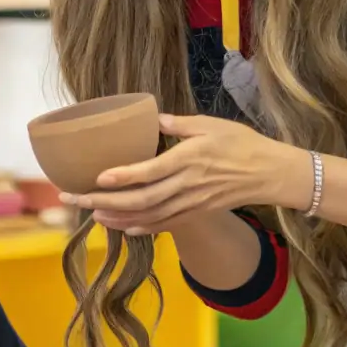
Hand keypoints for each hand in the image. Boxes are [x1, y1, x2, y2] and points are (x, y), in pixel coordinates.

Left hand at [61, 114, 309, 232]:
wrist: (271, 174)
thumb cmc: (242, 143)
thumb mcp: (211, 124)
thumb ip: (179, 124)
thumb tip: (153, 118)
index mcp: (189, 159)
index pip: (150, 172)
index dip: (123, 177)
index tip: (98, 177)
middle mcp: (187, 186)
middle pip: (140, 200)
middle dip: (104, 201)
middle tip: (76, 198)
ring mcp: (191, 204)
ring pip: (148, 217)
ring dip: (117, 218)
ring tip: (92, 214)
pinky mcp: (196, 213)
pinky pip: (164, 225)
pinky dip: (141, 228)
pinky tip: (123, 227)